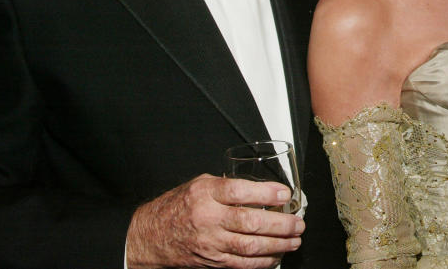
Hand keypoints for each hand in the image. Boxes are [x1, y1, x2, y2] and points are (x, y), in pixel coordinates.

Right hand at [126, 174, 303, 268]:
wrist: (150, 237)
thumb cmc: (176, 207)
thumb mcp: (198, 186)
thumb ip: (226, 186)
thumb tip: (259, 188)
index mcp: (204, 195)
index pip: (238, 192)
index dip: (265, 192)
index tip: (285, 193)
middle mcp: (208, 219)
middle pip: (250, 222)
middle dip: (280, 223)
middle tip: (298, 222)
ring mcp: (210, 243)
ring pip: (249, 246)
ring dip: (277, 244)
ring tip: (294, 239)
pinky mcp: (212, 261)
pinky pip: (242, 264)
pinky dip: (262, 262)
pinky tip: (276, 256)